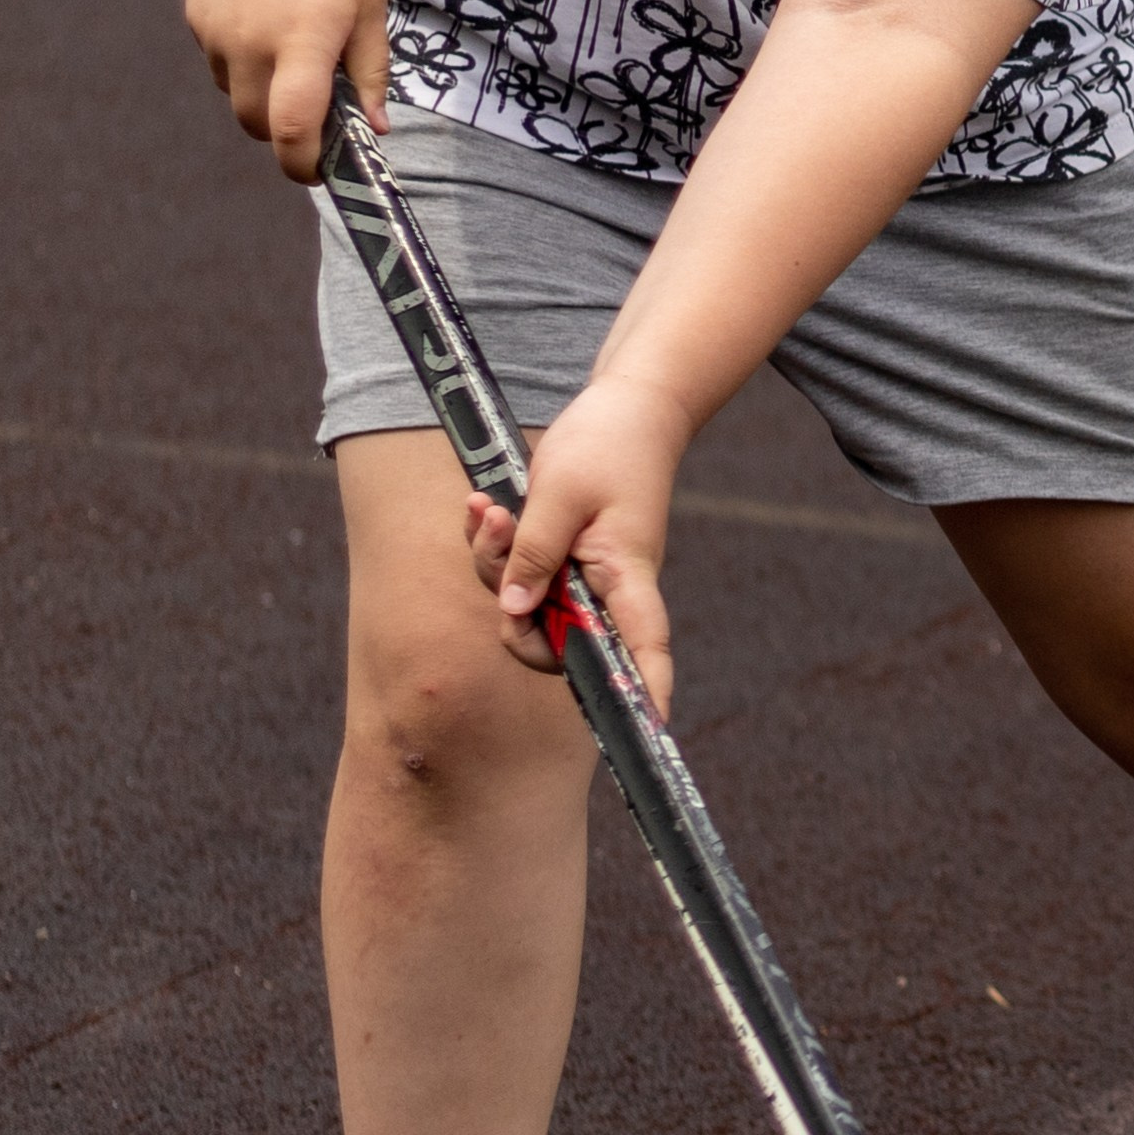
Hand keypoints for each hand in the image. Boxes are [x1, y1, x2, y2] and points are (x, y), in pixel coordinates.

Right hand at [183, 0, 390, 180]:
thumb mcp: (370, 7)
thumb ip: (370, 72)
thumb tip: (376, 130)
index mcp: (304, 41)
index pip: (294, 129)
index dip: (305, 165)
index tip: (321, 168)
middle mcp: (253, 43)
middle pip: (259, 125)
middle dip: (286, 131)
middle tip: (315, 104)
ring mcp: (218, 31)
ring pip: (237, 96)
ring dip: (263, 93)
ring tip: (290, 46)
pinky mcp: (196, 16)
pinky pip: (220, 62)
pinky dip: (242, 61)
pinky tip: (264, 17)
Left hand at [464, 371, 692, 712]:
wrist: (627, 404)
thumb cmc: (609, 443)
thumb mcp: (562, 493)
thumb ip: (536, 553)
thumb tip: (514, 611)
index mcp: (628, 576)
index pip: (644, 648)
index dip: (645, 691)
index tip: (649, 729)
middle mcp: (609, 589)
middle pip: (558, 641)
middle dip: (510, 608)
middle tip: (495, 535)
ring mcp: (585, 577)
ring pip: (528, 605)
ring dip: (493, 561)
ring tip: (487, 506)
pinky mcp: (563, 558)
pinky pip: (518, 573)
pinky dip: (495, 545)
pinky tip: (484, 505)